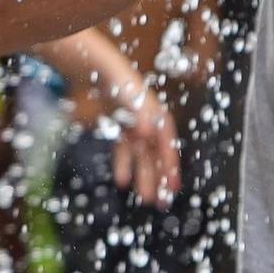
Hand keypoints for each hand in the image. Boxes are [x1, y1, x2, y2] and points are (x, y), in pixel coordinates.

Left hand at [107, 82, 180, 208]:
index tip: (172, 187)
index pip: (167, 145)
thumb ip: (139, 115)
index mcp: (158, 117)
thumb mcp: (130, 97)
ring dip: (144, 176)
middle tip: (162, 201)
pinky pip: (126, 150)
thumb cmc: (120, 83)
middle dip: (160, 178)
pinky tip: (121, 180)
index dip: (170, 166)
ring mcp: (137, 126)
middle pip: (157, 155)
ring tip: (145, 198)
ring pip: (143, 157)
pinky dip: (124, 164)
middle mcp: (151, 123)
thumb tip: (147, 135)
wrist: (101, 70)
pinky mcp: (124, 127)